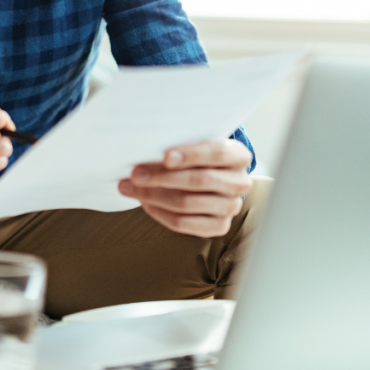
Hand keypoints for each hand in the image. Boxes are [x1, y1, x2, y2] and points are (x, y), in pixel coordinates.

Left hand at [118, 139, 252, 237]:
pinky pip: (183, 223)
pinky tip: (144, 203)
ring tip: (130, 187)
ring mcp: (231, 207)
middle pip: (199, 181)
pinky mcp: (219, 226)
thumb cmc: (197, 156)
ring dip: (153, 196)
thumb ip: (178, 145)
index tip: (165, 156)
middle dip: (162, 177)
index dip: (190, 154)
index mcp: (238, 155)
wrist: (211, 177)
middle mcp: (240, 182)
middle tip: (135, 173)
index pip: (216, 153)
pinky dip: (159, 213)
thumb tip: (144, 146)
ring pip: (187, 204)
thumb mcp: (195, 143)